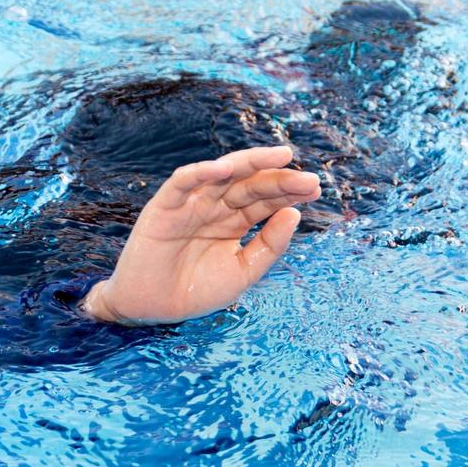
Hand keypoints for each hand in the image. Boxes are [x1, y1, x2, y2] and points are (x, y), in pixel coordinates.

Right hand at [81, 146, 319, 324]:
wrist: (151, 309)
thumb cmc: (195, 290)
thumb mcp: (242, 272)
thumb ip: (269, 246)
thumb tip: (295, 214)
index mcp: (235, 220)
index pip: (266, 200)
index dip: (290, 193)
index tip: (316, 189)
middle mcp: (216, 206)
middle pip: (251, 184)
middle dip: (281, 179)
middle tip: (309, 179)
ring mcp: (192, 203)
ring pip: (223, 174)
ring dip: (251, 163)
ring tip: (281, 157)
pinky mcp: (164, 206)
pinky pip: (183, 182)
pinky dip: (202, 172)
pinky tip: (226, 168)